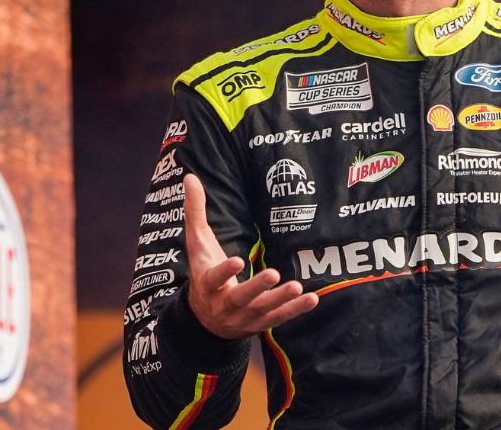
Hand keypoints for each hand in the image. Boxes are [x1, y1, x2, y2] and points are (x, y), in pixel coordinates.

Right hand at [182, 173, 318, 338]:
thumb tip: (189, 176)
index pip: (213, 278)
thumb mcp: (197, 243)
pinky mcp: (258, 325)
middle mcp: (223, 304)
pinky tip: (311, 299)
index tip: (236, 260)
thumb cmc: (203, 271)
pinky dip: (294, 310)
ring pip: (261, 310)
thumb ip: (194, 211)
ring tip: (297, 287)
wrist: (203, 320)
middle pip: (240, 298)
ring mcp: (241, 317)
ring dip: (280, 300)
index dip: (223, 271)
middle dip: (257, 288)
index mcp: (207, 284)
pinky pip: (277, 319)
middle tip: (274, 274)